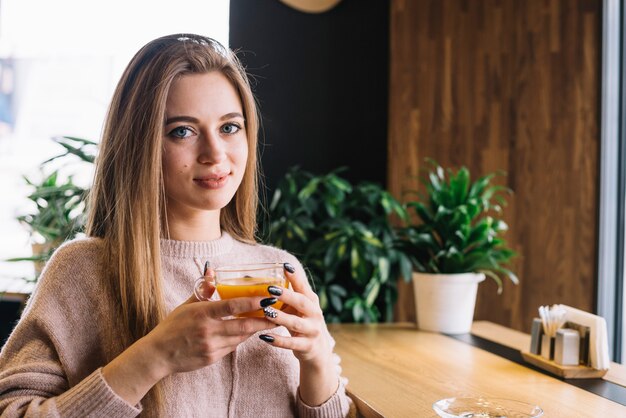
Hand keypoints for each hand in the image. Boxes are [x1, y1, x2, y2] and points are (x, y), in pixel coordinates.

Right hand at [103, 267, 272, 404]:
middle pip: (244, 325)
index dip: (253, 303)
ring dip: (256, 329)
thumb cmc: (173, 326)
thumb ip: (204, 288)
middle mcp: (209, 331)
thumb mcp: (187, 304)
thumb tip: (212, 269)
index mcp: (203, 314)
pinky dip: (243, 338)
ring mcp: (211, 346)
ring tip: (271, 320)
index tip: (269, 298)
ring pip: (241, 337)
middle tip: (280, 312)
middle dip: (264, 319)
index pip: (233, 306)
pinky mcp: (212, 358)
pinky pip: (233, 346)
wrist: (158, 355)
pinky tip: (251, 331)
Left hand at [259, 262, 332, 364]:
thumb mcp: (300, 309)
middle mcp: (315, 314)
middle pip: (302, 302)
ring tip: (266, 312)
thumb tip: (267, 279)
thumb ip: (289, 296)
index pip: (304, 287)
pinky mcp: (307, 346)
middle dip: (287, 296)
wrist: (319, 351)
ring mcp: (312, 331)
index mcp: (312, 302)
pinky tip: (264, 337)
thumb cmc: (304, 323)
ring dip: (281, 317)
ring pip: (296, 323)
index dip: (295, 277)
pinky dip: (278, 341)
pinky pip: (292, 344)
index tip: (285, 266)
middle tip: (270, 289)